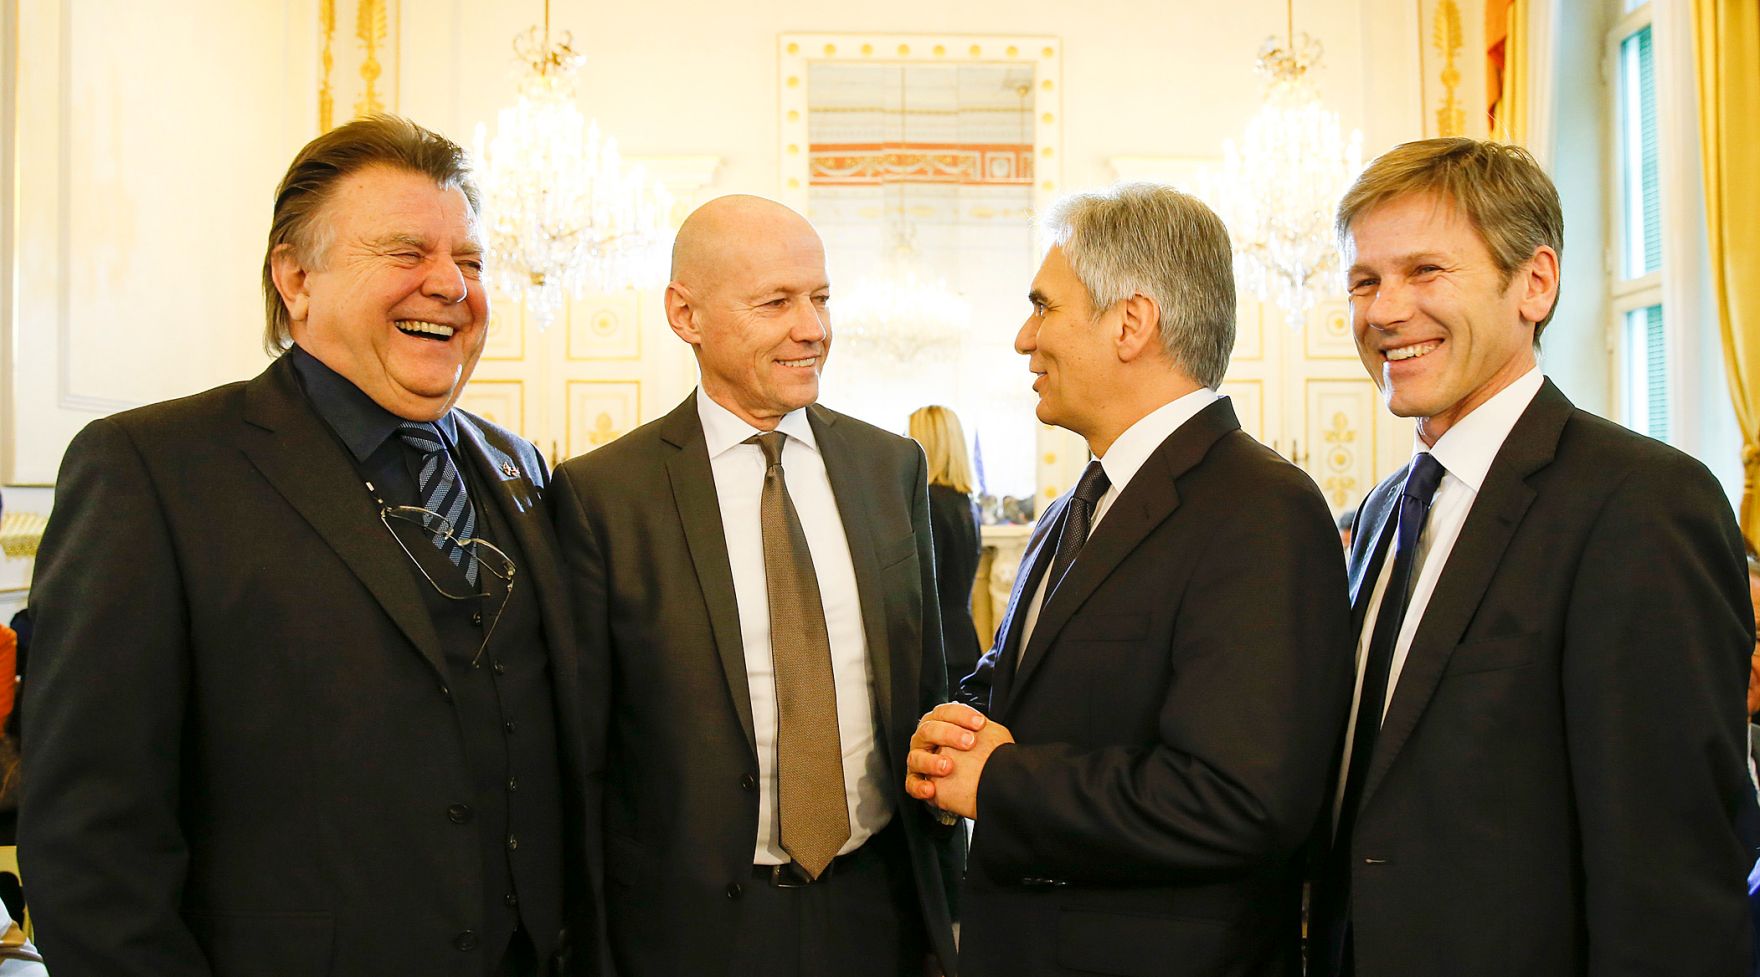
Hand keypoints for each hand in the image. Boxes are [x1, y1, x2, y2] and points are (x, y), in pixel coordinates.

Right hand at [905, 702, 1012, 818]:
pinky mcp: (915, 780)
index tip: (981, 723)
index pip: (945, 712)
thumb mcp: (982, 737)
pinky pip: (912, 783)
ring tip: (947, 767)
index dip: (962, 715)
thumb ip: (979, 729)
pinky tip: (931, 789)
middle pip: (929, 730)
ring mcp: (918, 759)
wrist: (975, 782)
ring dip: (931, 762)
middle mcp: (924, 739)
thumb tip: (986, 724)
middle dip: (949, 734)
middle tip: (969, 742)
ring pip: (916, 757)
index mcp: (938, 723)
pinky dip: (920, 787)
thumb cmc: (976, 755)